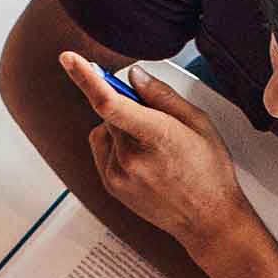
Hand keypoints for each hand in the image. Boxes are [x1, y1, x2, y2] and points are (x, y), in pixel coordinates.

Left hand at [62, 53, 245, 248]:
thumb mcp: (198, 123)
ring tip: (153, 145)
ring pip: (104, 130)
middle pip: (109, 111)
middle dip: (125, 103)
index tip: (68, 58)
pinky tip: (143, 158)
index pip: (109, 102)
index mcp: (155, 137)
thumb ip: (162, 95)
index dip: (85, 77)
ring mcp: (117, 174)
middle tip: (154, 116)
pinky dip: (116, 145)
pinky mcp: (110, 185)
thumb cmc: (209, 171)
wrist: (206, 219)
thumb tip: (133, 76)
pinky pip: (102, 150)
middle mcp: (130, 158)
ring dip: (120, 126)